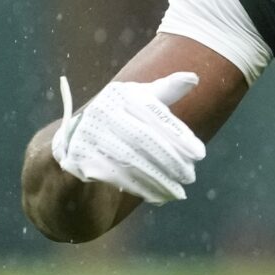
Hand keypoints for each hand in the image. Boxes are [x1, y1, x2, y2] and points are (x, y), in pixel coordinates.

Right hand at [52, 71, 204, 203]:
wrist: (74, 137)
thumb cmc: (119, 115)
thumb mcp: (138, 98)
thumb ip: (166, 90)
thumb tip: (193, 77)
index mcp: (119, 94)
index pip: (153, 115)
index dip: (178, 135)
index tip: (200, 154)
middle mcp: (101, 111)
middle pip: (142, 139)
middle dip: (170, 160)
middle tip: (191, 176)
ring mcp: (88, 134)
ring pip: (130, 160)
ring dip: (158, 179)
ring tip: (180, 192)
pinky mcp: (81, 157)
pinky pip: (115, 175)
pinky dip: (140, 187)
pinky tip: (159, 197)